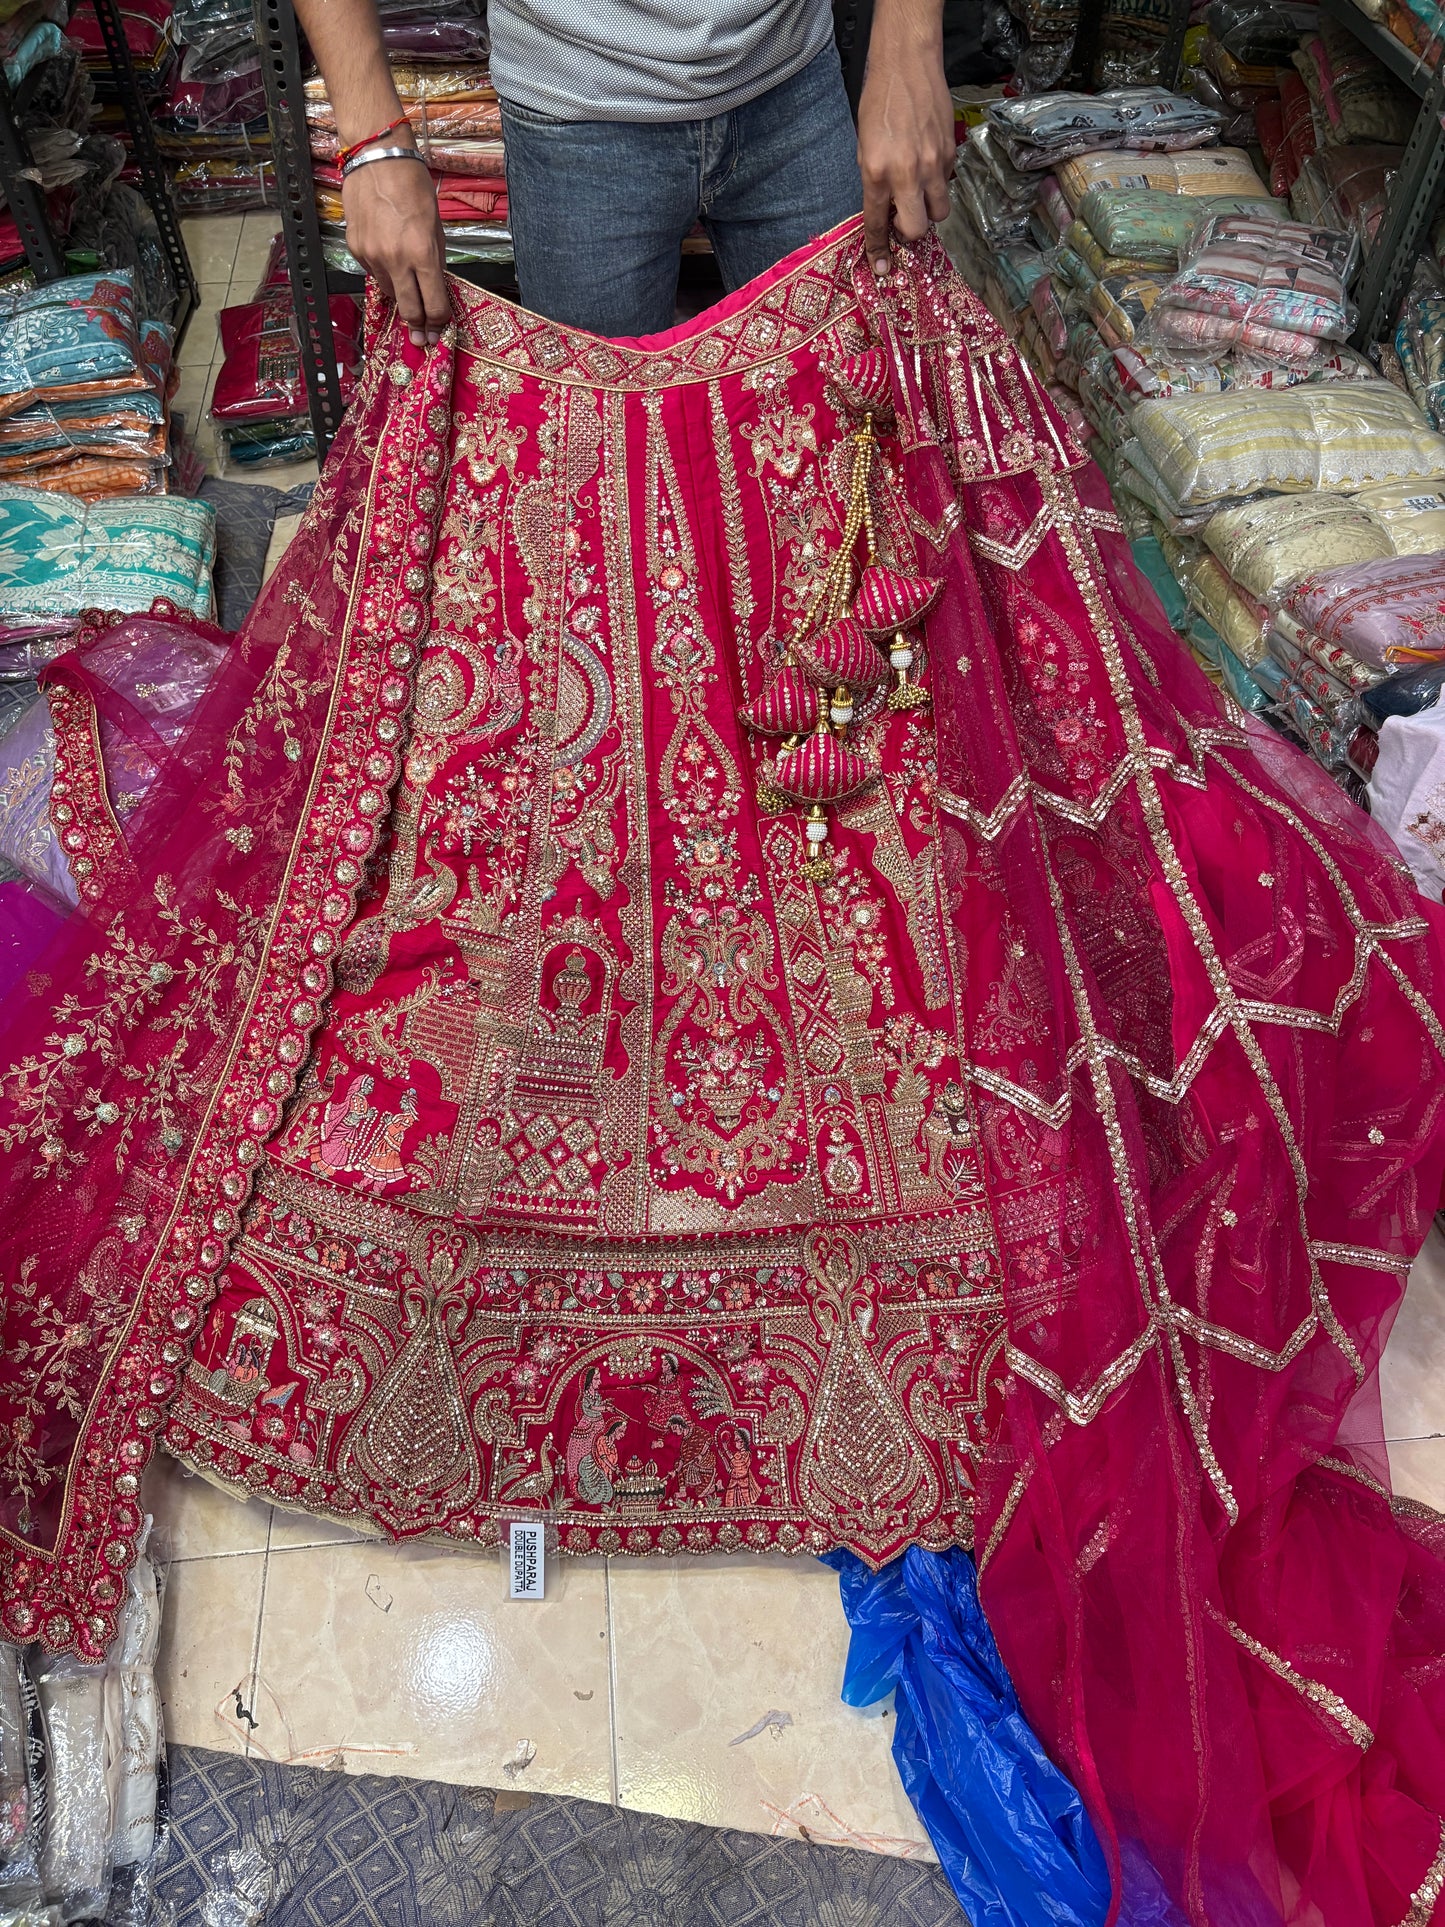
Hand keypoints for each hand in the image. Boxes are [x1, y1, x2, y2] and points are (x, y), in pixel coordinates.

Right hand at [341, 154, 449, 346]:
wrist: (376, 158)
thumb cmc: (412, 185)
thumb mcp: (436, 226)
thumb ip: (435, 261)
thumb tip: (435, 290)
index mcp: (422, 253)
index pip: (434, 304)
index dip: (440, 321)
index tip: (441, 328)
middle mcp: (395, 259)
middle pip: (410, 311)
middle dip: (420, 328)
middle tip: (424, 339)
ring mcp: (372, 256)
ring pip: (391, 294)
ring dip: (402, 298)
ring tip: (410, 298)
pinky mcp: (356, 249)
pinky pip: (374, 274)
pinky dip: (385, 276)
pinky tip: (390, 264)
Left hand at [857, 12, 954, 277]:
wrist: (907, 64)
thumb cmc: (878, 103)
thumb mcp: (864, 148)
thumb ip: (875, 183)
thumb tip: (885, 214)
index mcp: (877, 173)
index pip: (879, 225)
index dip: (880, 251)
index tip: (882, 269)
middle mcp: (907, 173)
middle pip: (918, 229)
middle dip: (911, 232)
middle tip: (904, 219)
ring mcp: (934, 164)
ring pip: (940, 212)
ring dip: (929, 210)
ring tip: (919, 193)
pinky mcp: (951, 153)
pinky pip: (947, 184)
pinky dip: (937, 184)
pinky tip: (928, 164)